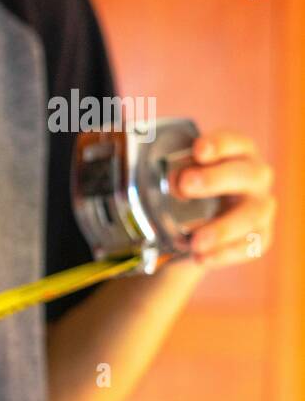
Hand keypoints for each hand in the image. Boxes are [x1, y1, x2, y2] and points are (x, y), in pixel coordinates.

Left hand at [176, 130, 276, 268]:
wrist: (194, 228)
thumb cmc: (187, 191)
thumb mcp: (174, 177)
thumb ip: (165, 172)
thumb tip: (140, 169)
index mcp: (236, 153)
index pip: (234, 142)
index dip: (219, 144)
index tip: (198, 150)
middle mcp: (254, 177)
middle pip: (245, 174)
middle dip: (215, 179)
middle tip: (184, 186)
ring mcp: (260, 207)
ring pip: (252, 215)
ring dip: (222, 228)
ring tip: (195, 241)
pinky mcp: (260, 236)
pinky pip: (250, 245)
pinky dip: (225, 253)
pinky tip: (201, 257)